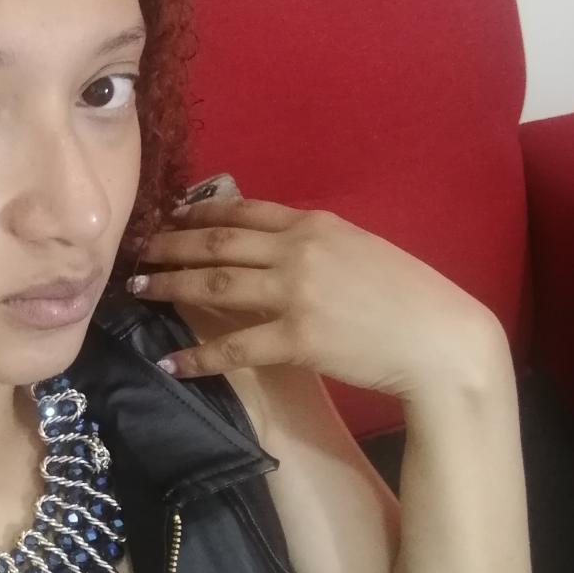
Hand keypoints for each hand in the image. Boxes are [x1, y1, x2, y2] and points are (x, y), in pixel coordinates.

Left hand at [129, 192, 497, 397]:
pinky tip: (170, 362)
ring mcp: (296, 293)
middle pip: (216, 242)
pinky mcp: (297, 338)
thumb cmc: (409, 297)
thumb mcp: (362, 250)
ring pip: (213, 284)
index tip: (168, 216)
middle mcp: (299, 251)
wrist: (440, 340)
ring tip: (134, 291)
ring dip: (167, 286)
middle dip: (168, 244)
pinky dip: (197, 356)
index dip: (198, 213)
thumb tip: (278, 245)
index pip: (243, 211)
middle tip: (133, 251)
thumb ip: (317, 244)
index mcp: (316, 224)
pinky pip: (233, 346)